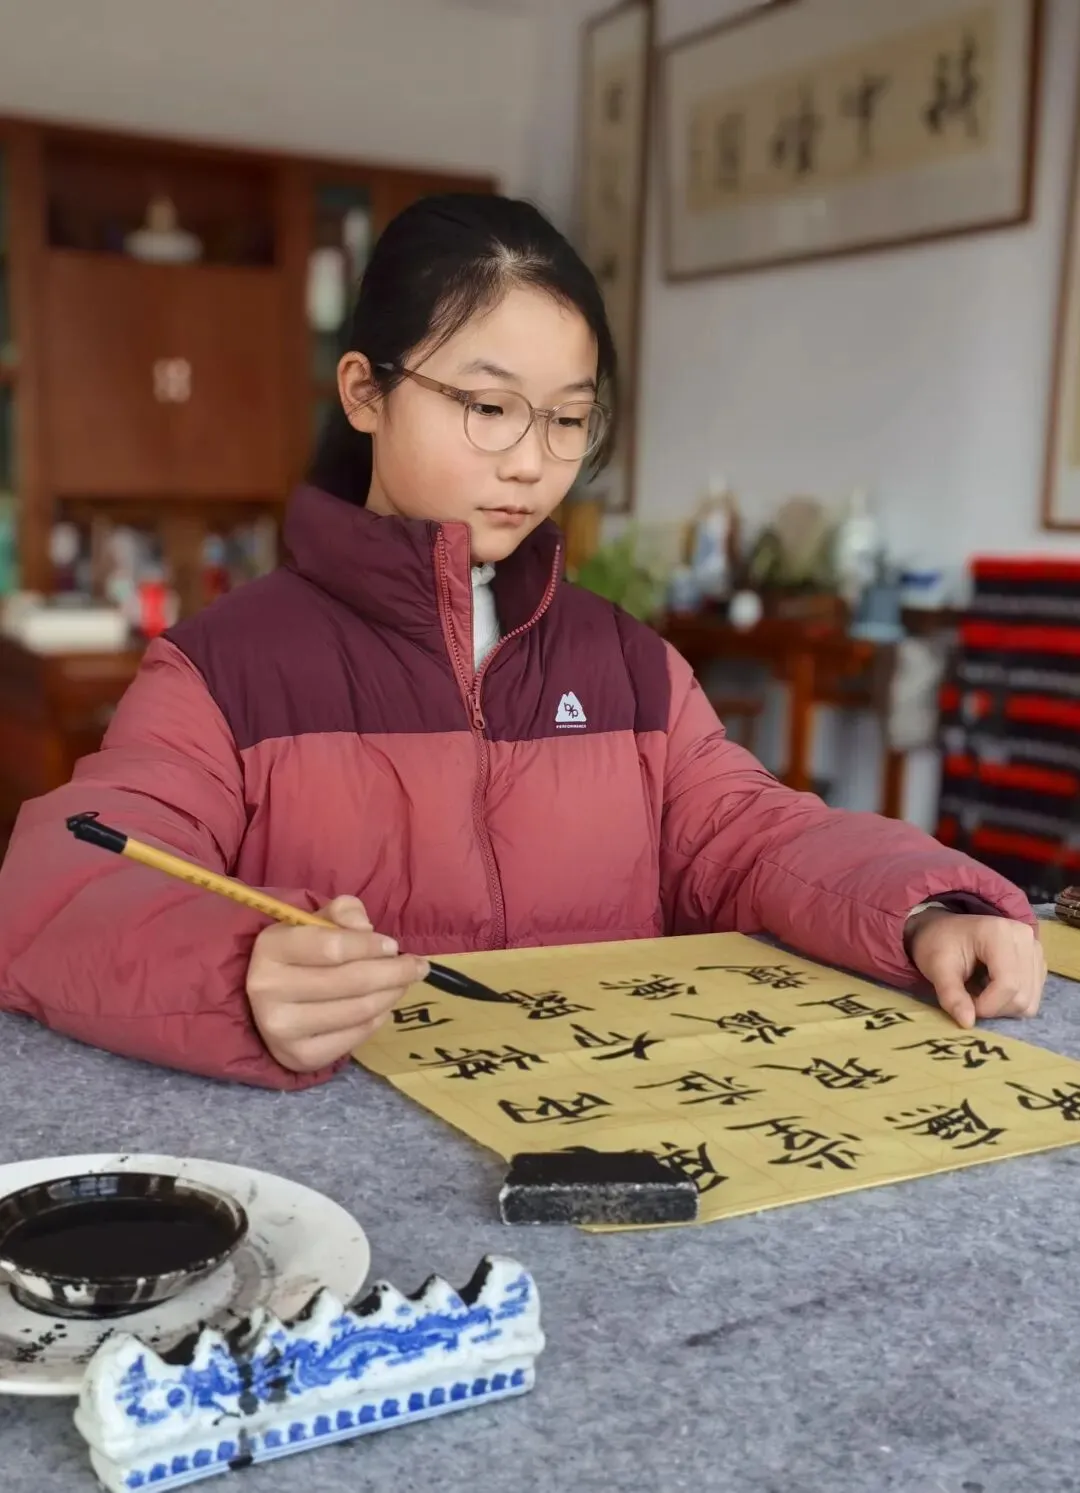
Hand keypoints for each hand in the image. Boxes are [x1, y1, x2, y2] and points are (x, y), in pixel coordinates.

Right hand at [246, 896, 428, 1072]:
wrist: (267, 1003)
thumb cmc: (299, 955)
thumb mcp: (315, 923)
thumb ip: (343, 913)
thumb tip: (366, 927)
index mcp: (272, 947)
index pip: (332, 947)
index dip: (370, 946)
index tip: (393, 946)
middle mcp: (269, 989)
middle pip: (352, 981)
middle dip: (394, 972)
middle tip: (417, 967)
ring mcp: (281, 1028)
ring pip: (358, 1010)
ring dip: (391, 995)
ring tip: (402, 984)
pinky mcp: (299, 1056)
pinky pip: (354, 1037)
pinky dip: (377, 1020)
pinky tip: (381, 1007)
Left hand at [906, 911, 1045, 1028]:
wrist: (945, 928)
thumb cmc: (938, 944)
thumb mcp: (937, 968)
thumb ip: (951, 995)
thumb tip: (968, 1023)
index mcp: (999, 932)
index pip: (1007, 984)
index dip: (987, 1006)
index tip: (965, 1005)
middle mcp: (1025, 937)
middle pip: (1021, 996)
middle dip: (993, 1008)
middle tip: (969, 999)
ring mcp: (1035, 949)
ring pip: (1030, 1001)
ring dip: (1003, 1008)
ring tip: (980, 992)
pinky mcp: (1038, 962)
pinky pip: (1033, 997)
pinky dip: (1011, 1002)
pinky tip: (992, 989)